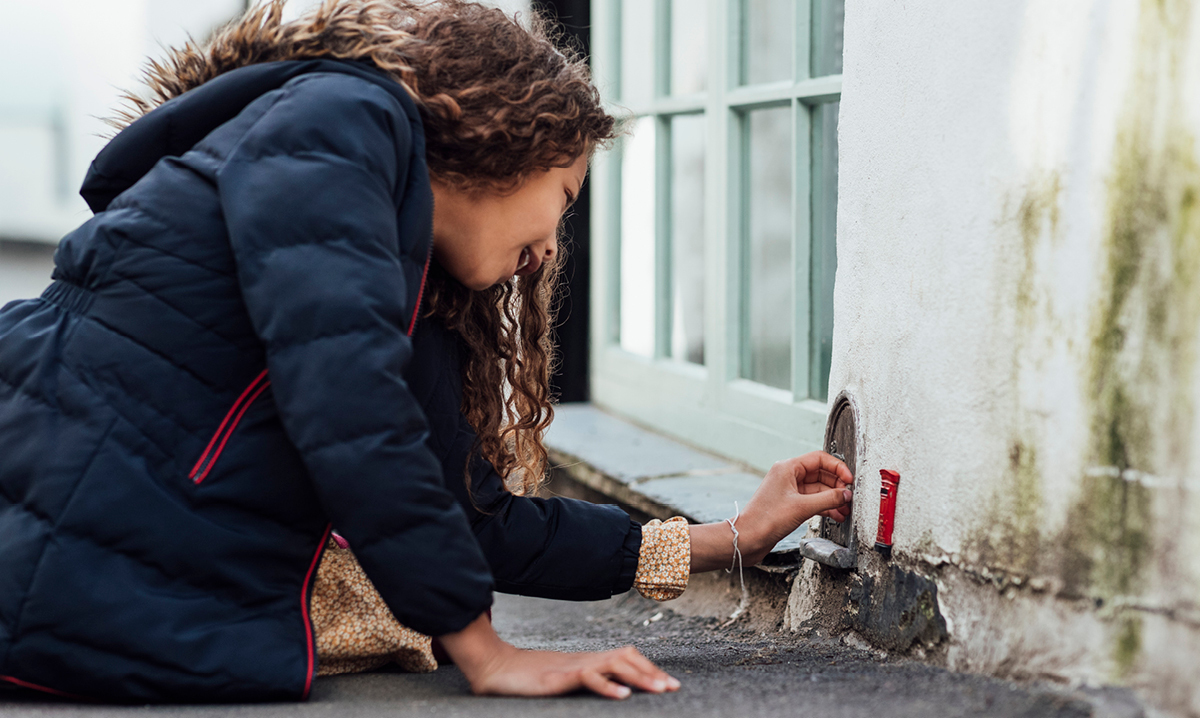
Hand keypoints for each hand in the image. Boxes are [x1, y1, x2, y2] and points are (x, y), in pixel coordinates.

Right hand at [439, 612, 679, 698]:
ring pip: (613, 663)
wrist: (493, 666)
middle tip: (674, 688)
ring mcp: (570, 667)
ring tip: (659, 690)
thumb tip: (606, 688)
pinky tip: (622, 695)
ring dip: (639, 677)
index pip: (625, 657)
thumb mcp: (560, 679)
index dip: (648, 668)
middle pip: (626, 658)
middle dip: (652, 672)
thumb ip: (582, 681)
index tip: (668, 683)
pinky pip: (587, 677)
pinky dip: (607, 685)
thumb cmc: (525, 676)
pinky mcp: (556, 678)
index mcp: (586, 660)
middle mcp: (583, 660)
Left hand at [738, 451, 852, 563]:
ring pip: (818, 490)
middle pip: (820, 474)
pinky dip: (825, 507)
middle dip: (837, 486)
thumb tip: (845, 495)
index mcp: (787, 468)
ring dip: (832, 499)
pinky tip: (836, 515)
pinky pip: (813, 501)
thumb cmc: (765, 520)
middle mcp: (788, 476)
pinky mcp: (790, 505)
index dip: (837, 468)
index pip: (819, 459)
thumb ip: (828, 499)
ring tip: (845, 509)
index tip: (849, 480)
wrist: (748, 539)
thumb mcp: (802, 507)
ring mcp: (789, 491)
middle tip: (849, 497)